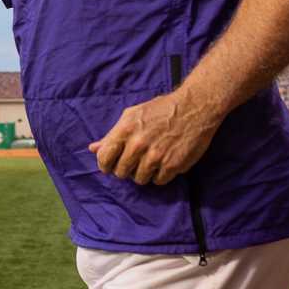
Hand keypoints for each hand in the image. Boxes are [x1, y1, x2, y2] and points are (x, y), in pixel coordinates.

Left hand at [89, 89, 224, 185]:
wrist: (194, 107)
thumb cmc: (161, 110)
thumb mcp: (132, 115)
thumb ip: (112, 135)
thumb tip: (93, 149)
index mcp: (125, 130)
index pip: (104, 157)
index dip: (105, 165)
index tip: (109, 166)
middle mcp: (138, 144)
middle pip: (121, 172)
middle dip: (125, 169)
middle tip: (133, 162)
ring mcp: (156, 156)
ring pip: (139, 179)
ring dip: (143, 173)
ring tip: (150, 161)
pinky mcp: (173, 165)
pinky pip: (158, 181)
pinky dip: (160, 175)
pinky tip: (163, 163)